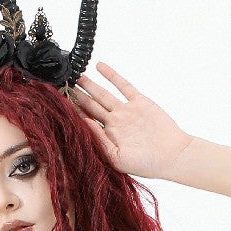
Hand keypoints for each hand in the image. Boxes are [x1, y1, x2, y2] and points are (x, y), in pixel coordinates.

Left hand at [67, 63, 194, 180]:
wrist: (172, 155)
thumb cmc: (145, 163)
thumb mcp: (117, 157)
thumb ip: (99, 140)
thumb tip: (82, 124)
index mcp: (107, 137)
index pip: (85, 121)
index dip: (72, 112)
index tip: (58, 103)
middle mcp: (114, 123)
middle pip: (90, 106)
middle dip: (76, 96)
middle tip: (61, 84)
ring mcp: (125, 111)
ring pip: (102, 94)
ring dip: (89, 85)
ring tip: (76, 75)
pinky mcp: (138, 101)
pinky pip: (122, 85)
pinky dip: (111, 75)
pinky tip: (99, 66)